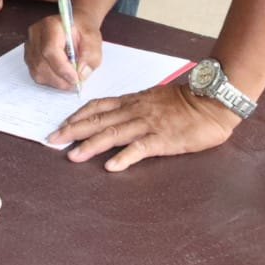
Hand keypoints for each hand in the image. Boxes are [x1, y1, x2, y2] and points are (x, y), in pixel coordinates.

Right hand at [26, 11, 102, 88]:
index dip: (62, 68)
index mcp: (51, 25)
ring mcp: (30, 45)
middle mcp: (35, 34)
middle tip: (76, 83)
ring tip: (70, 78)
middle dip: (61, 79)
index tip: (76, 79)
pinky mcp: (29, 55)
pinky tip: (61, 75)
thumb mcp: (94, 40)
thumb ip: (90, 56)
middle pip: (42, 64)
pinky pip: (36, 74)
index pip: (50, 50)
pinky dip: (51, 80)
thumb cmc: (83, 31)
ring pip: (37, 72)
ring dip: (56, 81)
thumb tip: (80, 74)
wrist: (75, 26)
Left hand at [48, 83, 239, 171]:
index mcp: (131, 102)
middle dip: (72, 130)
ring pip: (113, 134)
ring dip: (90, 145)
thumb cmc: (185, 101)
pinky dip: (124, 157)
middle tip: (52, 139)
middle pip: (97, 120)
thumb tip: (118, 114)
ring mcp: (148, 125)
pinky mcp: (164, 139)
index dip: (76, 115)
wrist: (212, 100)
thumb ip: (135, 106)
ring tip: (72, 156)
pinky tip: (111, 166)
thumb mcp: (153, 98)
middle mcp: (134, 111)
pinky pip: (140, 148)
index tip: (60, 124)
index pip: (97, 107)